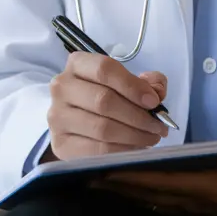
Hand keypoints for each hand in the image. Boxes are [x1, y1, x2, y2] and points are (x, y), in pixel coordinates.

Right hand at [45, 51, 169, 160]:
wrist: (79, 120)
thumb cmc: (106, 95)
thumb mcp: (125, 82)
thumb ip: (147, 82)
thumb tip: (156, 93)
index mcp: (77, 64)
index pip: (104, 69)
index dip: (132, 85)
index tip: (154, 101)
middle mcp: (62, 87)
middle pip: (103, 101)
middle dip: (138, 116)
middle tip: (158, 126)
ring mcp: (58, 117)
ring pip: (102, 128)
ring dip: (134, 135)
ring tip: (151, 138)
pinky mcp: (60, 144)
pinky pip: (97, 150)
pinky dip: (122, 151)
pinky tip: (136, 148)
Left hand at [94, 107, 216, 215]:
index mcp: (214, 187)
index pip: (168, 180)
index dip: (138, 174)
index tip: (111, 165)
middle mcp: (196, 200)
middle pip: (149, 191)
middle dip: (117, 181)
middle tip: (85, 170)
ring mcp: (192, 208)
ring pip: (150, 197)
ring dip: (122, 187)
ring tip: (92, 175)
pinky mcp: (192, 210)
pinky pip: (157, 201)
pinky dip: (137, 192)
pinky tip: (120, 183)